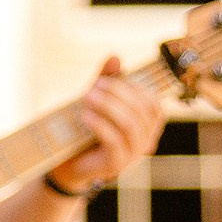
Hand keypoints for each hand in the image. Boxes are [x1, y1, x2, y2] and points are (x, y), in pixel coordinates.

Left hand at [46, 57, 164, 194]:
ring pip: (130, 126)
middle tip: (93, 86)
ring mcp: (134, 155)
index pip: (152, 103)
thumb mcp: (96, 102)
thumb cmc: (86, 130)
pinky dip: (99, 125)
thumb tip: (115, 56)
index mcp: (148, 126)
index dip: (133, 88)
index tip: (106, 80)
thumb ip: (107, 81)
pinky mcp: (117, 165)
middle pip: (141, 112)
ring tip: (86, 97)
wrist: (69, 164)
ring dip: (108, 107)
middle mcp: (146, 141)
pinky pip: (114, 142)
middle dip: (117, 94)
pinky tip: (84, 115)